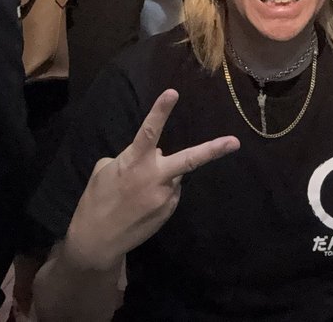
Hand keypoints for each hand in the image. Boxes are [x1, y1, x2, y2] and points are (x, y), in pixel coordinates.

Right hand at [62, 89, 238, 271]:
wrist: (98, 240)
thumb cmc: (97, 199)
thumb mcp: (105, 170)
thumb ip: (132, 157)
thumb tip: (154, 155)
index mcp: (134, 162)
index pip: (149, 131)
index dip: (161, 111)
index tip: (173, 92)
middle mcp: (154, 177)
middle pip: (189, 160)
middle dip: (213, 150)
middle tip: (235, 142)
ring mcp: (164, 196)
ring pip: (173, 175)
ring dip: (162, 176)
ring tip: (136, 192)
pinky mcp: (169, 210)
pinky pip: (170, 192)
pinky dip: (160, 192)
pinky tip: (142, 203)